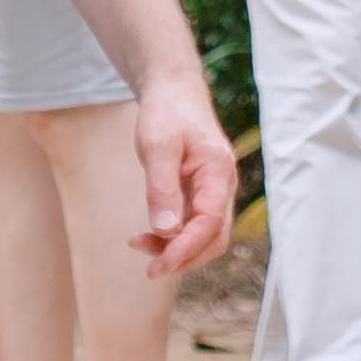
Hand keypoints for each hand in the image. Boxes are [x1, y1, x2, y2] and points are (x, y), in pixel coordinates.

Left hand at [125, 79, 238, 275]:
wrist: (173, 91)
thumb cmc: (166, 113)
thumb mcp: (157, 146)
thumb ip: (162, 187)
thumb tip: (166, 231)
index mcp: (218, 173)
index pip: (209, 224)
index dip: (185, 249)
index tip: (157, 265)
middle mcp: (222, 186)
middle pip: (213, 238)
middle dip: (183, 258)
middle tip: (149, 269)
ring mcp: (212, 191)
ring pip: (204, 235)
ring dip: (176, 249)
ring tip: (139, 245)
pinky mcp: (199, 193)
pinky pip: (192, 224)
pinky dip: (172, 237)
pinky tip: (146, 235)